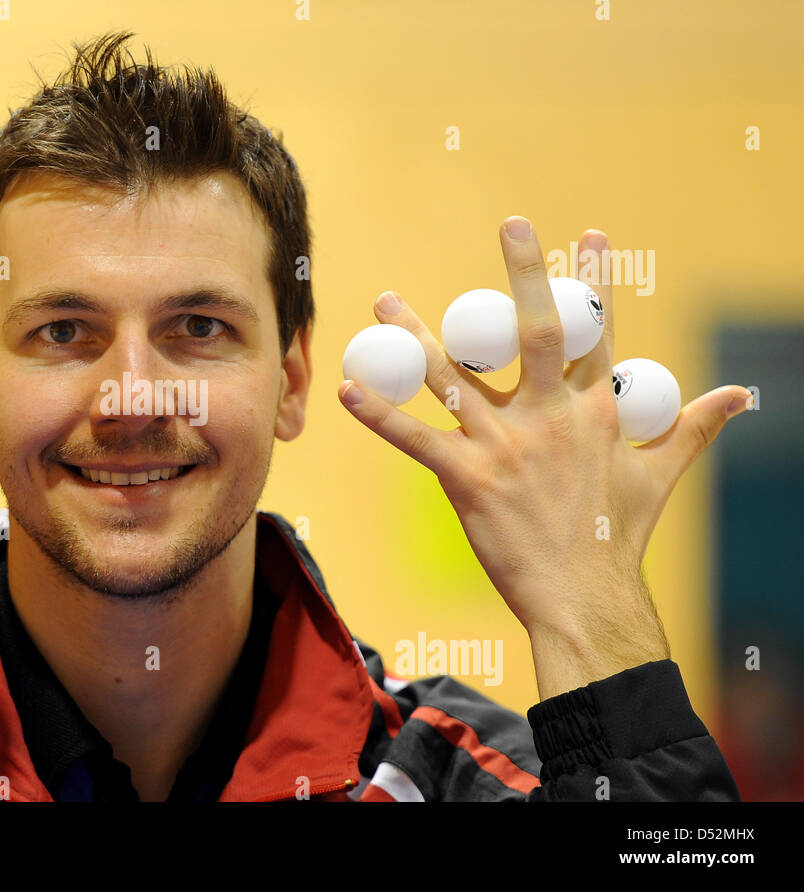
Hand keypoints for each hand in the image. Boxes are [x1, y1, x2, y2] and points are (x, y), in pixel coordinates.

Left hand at [338, 218, 751, 691]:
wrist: (586, 600)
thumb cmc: (619, 539)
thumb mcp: (660, 475)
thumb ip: (692, 427)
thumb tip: (739, 396)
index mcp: (597, 411)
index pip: (598, 332)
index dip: (593, 280)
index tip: (587, 233)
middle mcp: (551, 417)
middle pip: (538, 330)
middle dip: (527, 274)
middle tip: (513, 223)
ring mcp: (507, 445)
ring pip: (455, 376)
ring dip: (415, 337)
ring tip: (386, 302)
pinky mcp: (468, 478)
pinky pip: (415, 438)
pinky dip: (377, 413)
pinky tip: (345, 388)